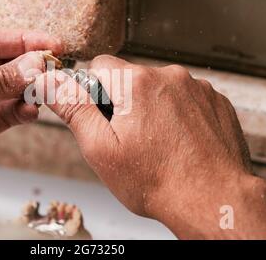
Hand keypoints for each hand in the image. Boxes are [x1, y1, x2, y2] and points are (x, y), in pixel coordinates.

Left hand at [0, 28, 60, 210]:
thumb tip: (34, 67)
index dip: (25, 41)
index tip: (52, 44)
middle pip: (4, 65)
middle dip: (29, 68)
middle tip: (53, 70)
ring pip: (8, 91)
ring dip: (27, 92)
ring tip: (43, 92)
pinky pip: (5, 115)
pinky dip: (20, 112)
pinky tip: (29, 110)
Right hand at [37, 55, 265, 238]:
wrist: (213, 200)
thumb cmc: (157, 181)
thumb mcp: (101, 148)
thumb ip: (74, 108)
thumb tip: (50, 82)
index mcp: (136, 83)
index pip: (100, 65)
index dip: (94, 91)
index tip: (103, 115)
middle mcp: (170, 76)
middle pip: (132, 77)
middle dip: (125, 101)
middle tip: (130, 137)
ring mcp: (197, 87)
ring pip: (160, 88)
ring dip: (153, 107)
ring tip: (158, 143)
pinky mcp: (216, 101)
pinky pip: (186, 98)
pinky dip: (179, 114)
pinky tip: (179, 140)